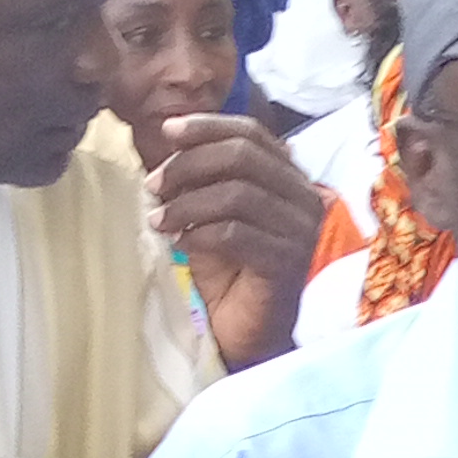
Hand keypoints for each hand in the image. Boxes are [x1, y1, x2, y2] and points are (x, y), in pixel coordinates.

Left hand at [152, 110, 326, 370]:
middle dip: (190, 164)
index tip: (167, 130)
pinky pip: (237, 234)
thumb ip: (199, 178)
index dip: (208, 126)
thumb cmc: (228, 271)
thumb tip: (167, 143)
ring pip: (238, 194)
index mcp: (289, 178)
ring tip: (157, 220)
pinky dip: (200, 234)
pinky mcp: (287, 264)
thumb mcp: (209, 213)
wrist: (246, 331)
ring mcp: (301, 232)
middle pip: (244, 157)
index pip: (252, 134)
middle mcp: (304, 199)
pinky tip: (179, 244)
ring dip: (187, 203)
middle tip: (153, 184)